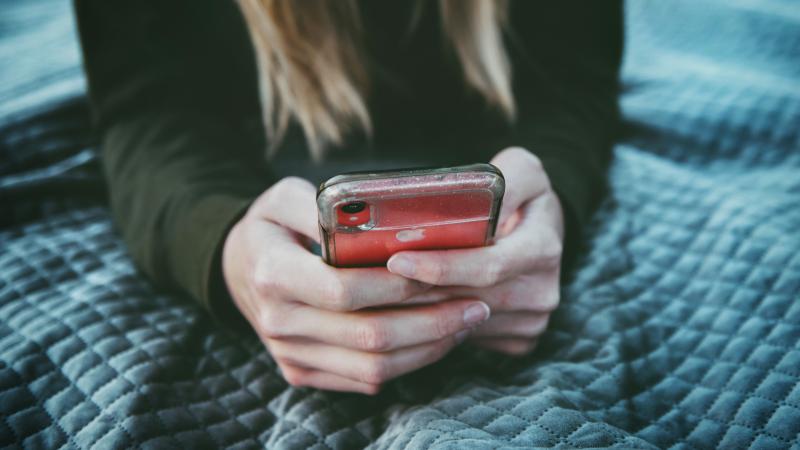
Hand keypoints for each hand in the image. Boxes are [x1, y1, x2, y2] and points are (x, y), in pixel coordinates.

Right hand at [222, 177, 490, 393]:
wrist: (239, 269)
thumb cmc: (271, 226)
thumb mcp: (282, 196)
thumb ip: (323, 203)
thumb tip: (373, 216)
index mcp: (274, 274)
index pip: (345, 290)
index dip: (399, 286)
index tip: (444, 273)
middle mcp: (279, 322)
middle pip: (369, 336)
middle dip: (431, 322)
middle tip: (476, 304)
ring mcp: (290, 354)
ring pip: (373, 368)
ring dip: (428, 348)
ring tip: (465, 322)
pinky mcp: (302, 372)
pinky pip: (364, 380)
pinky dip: (409, 363)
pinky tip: (436, 338)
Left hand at [387, 147, 563, 354]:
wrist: (543, 230)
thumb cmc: (523, 196)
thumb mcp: (523, 170)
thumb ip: (505, 179)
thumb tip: (476, 201)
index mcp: (543, 247)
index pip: (488, 266)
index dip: (441, 266)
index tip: (397, 259)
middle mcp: (542, 291)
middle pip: (468, 299)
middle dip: (417, 292)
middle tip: (372, 281)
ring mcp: (531, 320)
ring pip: (463, 323)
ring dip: (420, 311)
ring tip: (380, 292)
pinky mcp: (518, 339)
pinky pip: (468, 337)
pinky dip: (437, 326)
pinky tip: (409, 307)